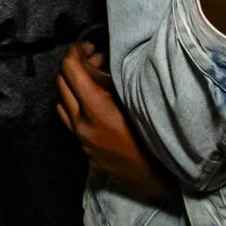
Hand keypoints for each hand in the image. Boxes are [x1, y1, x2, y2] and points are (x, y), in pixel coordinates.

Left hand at [57, 43, 178, 207]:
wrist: (164, 180)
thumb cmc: (158, 136)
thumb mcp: (138, 101)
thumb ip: (116, 82)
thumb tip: (104, 62)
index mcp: (95, 109)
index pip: (71, 70)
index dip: (76, 52)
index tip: (87, 45)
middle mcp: (82, 125)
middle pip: (62, 84)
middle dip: (74, 66)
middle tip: (95, 58)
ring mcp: (82, 141)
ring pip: (62, 104)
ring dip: (72, 87)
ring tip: (93, 80)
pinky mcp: (86, 152)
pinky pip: (71, 122)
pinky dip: (76, 106)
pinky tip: (94, 105)